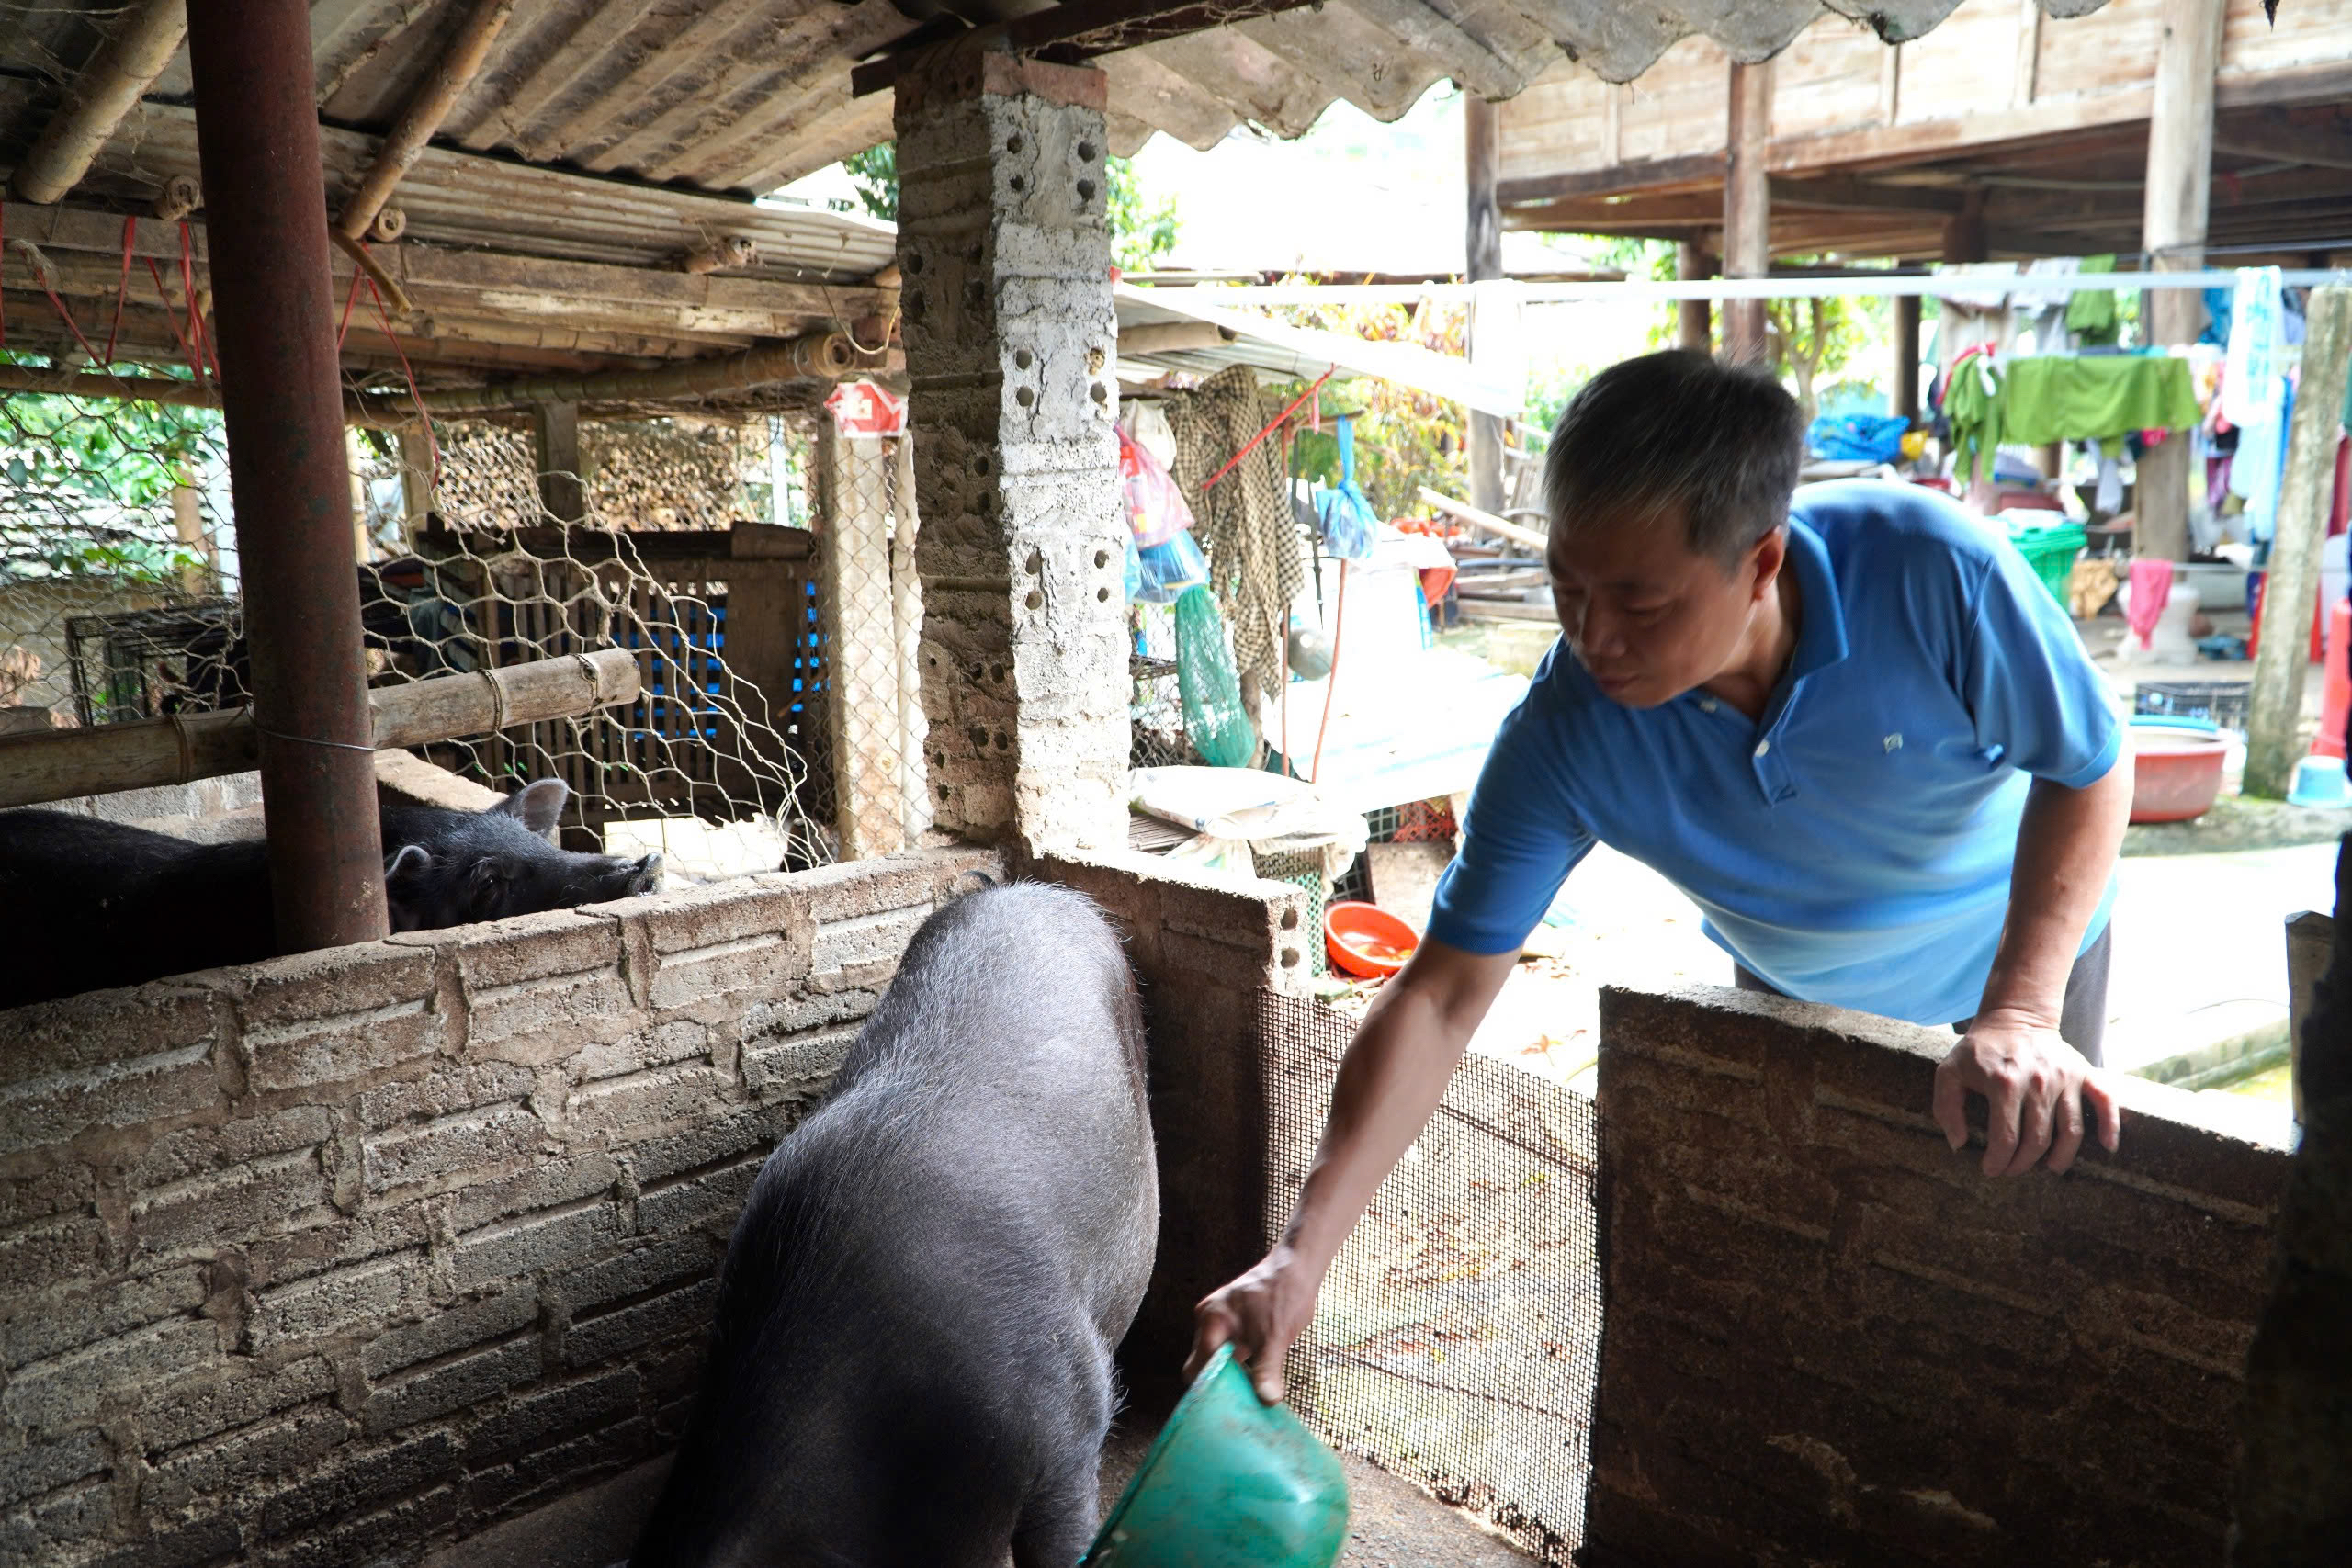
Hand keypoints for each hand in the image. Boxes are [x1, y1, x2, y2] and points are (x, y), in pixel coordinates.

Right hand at [1186, 1244, 1322, 1404]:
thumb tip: (1267, 1401)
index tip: (1224, 1410)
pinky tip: (1256, 1382)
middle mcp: (1210, 1320)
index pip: (1197, 1367)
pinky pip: (1230, 1353)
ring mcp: (1222, 1322)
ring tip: (1250, 1398)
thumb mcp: (1276, 1337)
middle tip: (1240, 1407)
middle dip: (1220, 1386)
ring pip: (1218, 1360)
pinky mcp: (1236, 1325)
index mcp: (1211, 1320)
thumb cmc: (1285, 1294)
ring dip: (1232, 1377)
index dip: (1208, 1389)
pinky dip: (1240, 1368)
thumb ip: (1267, 1369)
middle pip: (1204, 1365)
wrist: (1299, 1268)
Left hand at [1934, 1012, 2119, 1176]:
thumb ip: (1946, 1109)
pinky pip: (2104, 1101)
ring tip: (2049, 1168)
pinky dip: (2110, 1125)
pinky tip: (2107, 1146)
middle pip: (2038, 1140)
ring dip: (2061, 1157)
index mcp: (2004, 1083)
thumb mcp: (1949, 1073)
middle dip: (2023, 1163)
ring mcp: (2064, 1077)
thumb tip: (1959, 1145)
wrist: (2014, 1018)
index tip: (1991, 1170)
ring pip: (2071, 1131)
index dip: (1998, 1161)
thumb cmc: (1979, 1051)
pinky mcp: (2083, 1072)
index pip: (2005, 1137)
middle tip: (2013, 1170)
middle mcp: (2037, 1082)